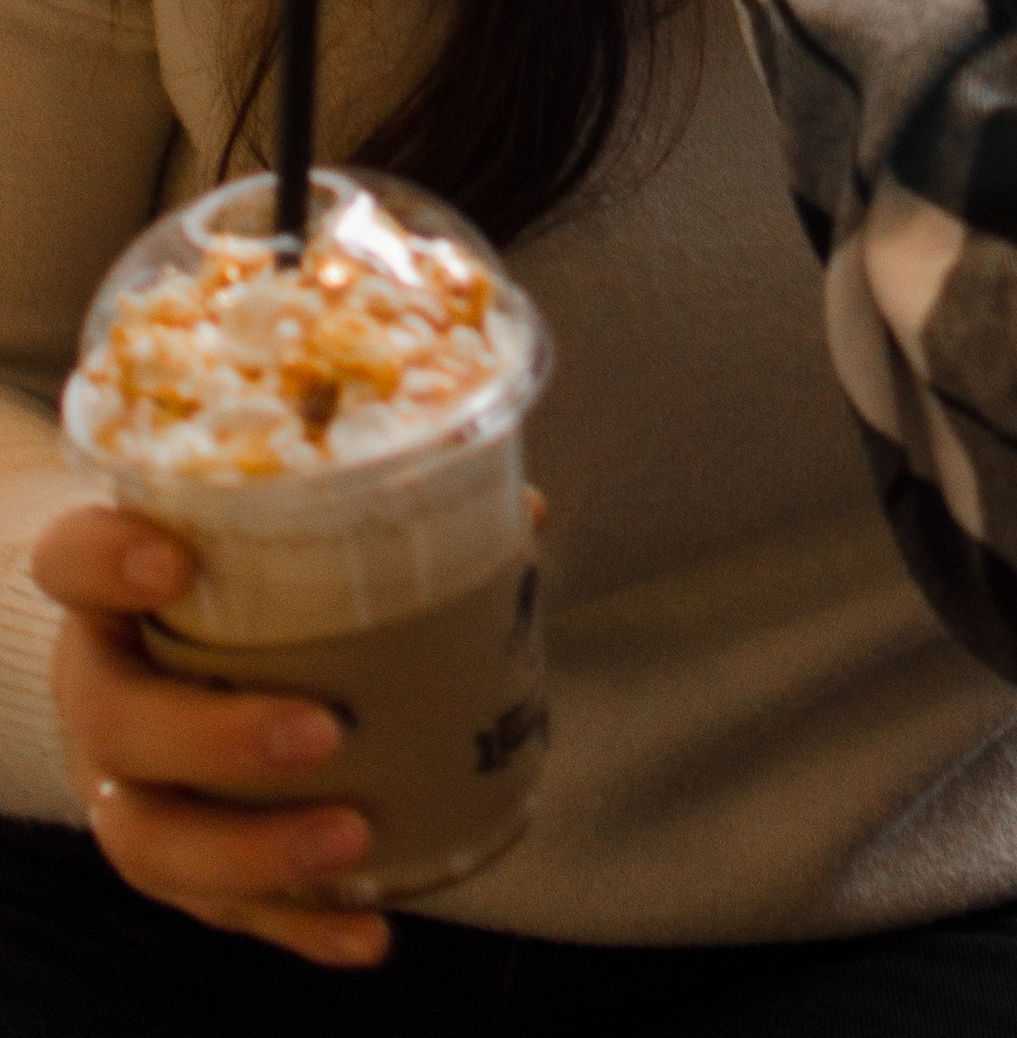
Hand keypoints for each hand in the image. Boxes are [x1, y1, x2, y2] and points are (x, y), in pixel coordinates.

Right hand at [34, 505, 385, 969]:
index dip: (109, 563)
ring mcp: (125, 789)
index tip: (177, 561)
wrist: (158, 670)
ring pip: (152, 840)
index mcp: (113, 597)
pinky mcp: (170, 862)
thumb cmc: (231, 590)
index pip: (72, 563)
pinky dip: (298, 924)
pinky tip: (370, 932)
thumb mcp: (266, 544)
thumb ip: (373, 518)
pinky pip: (219, 911)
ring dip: (254, 852)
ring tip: (353, 839)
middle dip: (216, 738)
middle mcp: (103, 692)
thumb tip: (518, 512)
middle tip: (321, 731)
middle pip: (121, 725)